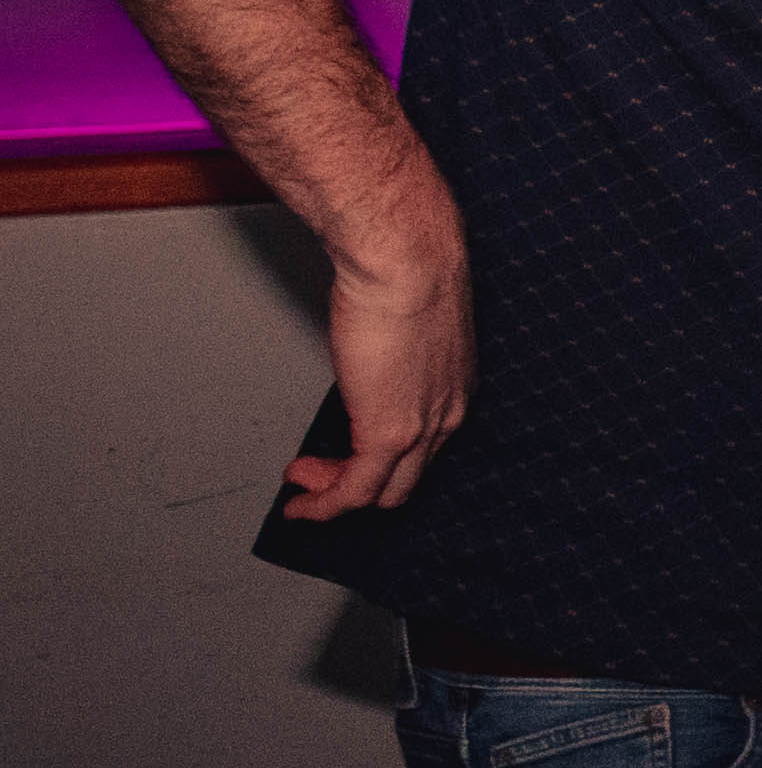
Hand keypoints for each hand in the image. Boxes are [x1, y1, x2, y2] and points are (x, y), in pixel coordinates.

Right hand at [286, 177, 471, 519]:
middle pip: (406, 477)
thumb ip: (389, 354)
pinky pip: (356, 490)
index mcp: (455, 387)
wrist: (407, 261)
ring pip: (382, 491)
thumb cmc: (405, 272)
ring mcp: (425, 427)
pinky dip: (324, 505)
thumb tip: (363, 359)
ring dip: (334, 498)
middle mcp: (449, 413)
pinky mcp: (392, 433)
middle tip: (317, 477)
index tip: (345, 455)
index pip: (424, 447)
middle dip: (356, 483)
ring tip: (301, 490)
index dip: (383, 459)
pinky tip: (300, 504)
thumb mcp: (401, 325)